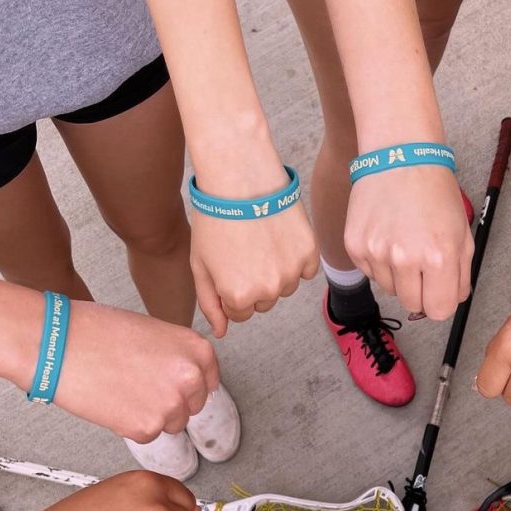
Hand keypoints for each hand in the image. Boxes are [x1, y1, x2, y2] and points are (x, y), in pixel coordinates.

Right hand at [9, 300, 220, 441]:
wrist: (58, 344)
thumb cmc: (96, 331)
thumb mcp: (153, 332)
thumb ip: (177, 357)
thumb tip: (188, 380)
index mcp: (197, 350)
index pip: (208, 381)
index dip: (185, 384)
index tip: (169, 383)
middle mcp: (192, 378)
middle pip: (192, 406)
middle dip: (168, 401)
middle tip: (136, 384)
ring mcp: (171, 405)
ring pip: (171, 424)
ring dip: (151, 414)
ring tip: (121, 390)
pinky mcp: (147, 428)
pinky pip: (147, 435)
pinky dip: (129, 425)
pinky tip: (111, 402)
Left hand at [189, 185, 318, 338]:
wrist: (240, 178)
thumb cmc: (215, 218)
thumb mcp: (200, 265)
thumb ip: (209, 303)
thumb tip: (221, 332)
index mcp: (238, 297)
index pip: (239, 313)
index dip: (231, 290)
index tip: (228, 265)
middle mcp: (268, 292)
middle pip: (263, 303)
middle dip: (253, 284)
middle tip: (244, 250)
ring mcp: (292, 273)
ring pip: (284, 287)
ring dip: (275, 272)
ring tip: (260, 240)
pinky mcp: (309, 253)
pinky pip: (305, 271)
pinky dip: (295, 259)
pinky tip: (278, 237)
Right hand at [345, 167, 472, 318]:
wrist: (399, 156)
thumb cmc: (434, 191)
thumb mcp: (461, 233)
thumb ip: (461, 275)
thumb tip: (451, 302)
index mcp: (438, 256)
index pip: (439, 311)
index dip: (440, 301)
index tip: (438, 290)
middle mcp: (405, 258)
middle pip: (412, 305)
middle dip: (420, 291)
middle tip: (421, 264)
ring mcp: (376, 252)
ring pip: (390, 290)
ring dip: (398, 275)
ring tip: (403, 241)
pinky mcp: (355, 246)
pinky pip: (370, 273)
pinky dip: (379, 261)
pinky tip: (386, 235)